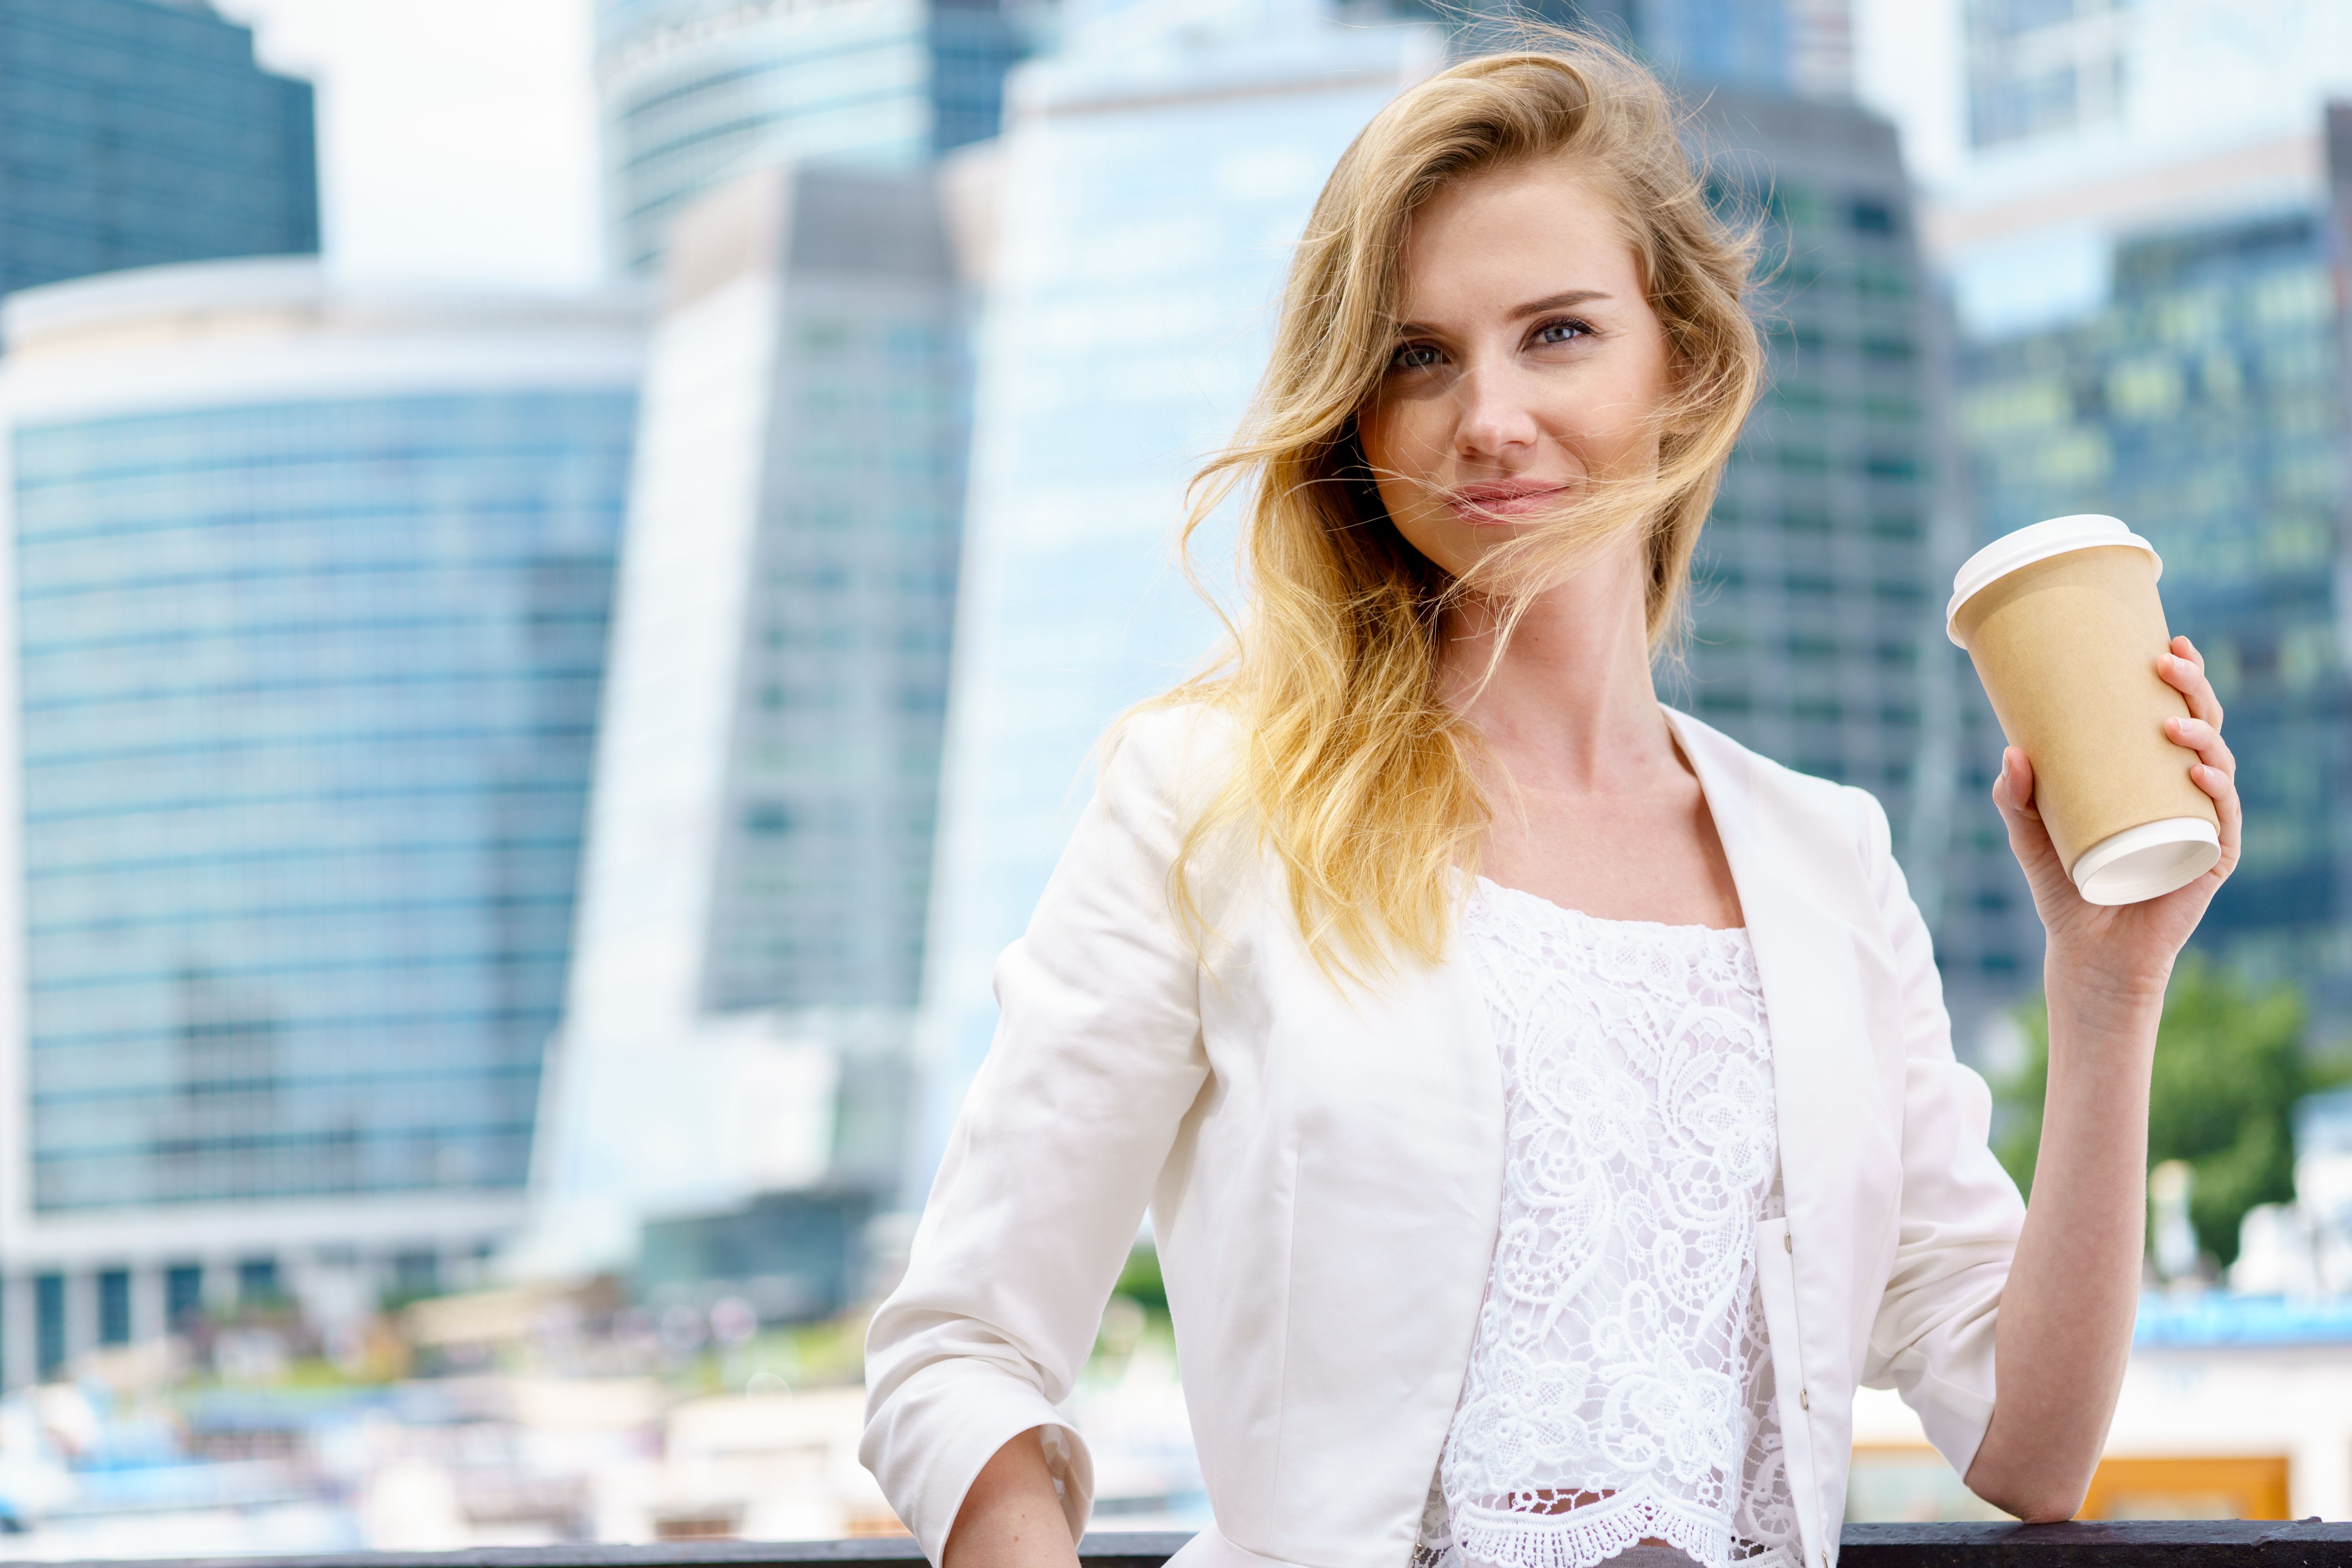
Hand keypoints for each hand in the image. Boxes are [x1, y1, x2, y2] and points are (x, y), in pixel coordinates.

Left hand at [1989, 635, 2239, 1004]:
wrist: (2085, 950)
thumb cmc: (2064, 883)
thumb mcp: (2030, 834)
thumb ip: (2015, 796)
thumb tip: (2011, 750)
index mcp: (2149, 776)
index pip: (2174, 716)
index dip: (2180, 679)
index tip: (2167, 644)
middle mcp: (2183, 792)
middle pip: (2200, 729)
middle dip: (2192, 691)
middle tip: (2166, 663)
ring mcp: (2201, 824)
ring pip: (2216, 766)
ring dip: (2200, 736)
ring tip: (2170, 723)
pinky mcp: (2210, 860)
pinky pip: (2222, 819)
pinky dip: (2215, 793)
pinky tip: (2198, 774)